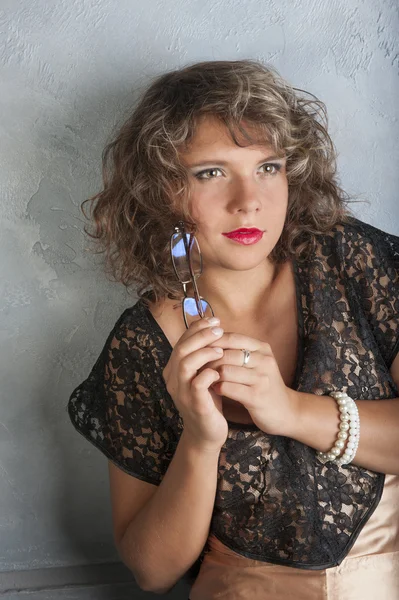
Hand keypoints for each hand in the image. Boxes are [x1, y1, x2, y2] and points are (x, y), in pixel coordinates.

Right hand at [162, 316, 228, 451]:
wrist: (207, 433)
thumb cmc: (208, 401)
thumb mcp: (203, 375)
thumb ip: (203, 356)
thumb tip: (214, 328)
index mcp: (174, 369)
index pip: (182, 340)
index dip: (197, 328)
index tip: (215, 320)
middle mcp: (173, 379)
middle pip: (182, 348)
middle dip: (201, 335)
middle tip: (219, 329)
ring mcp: (181, 391)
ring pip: (186, 363)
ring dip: (204, 352)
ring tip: (221, 349)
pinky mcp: (193, 403)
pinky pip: (197, 383)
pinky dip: (208, 374)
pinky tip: (220, 371)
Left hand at [206, 332, 298, 435]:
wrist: (285, 411)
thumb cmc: (263, 384)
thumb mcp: (255, 362)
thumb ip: (238, 350)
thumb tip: (210, 338)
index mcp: (262, 348)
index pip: (232, 337)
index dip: (212, 341)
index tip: (198, 348)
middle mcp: (264, 360)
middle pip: (227, 353)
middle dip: (208, 359)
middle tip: (196, 365)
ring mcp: (262, 378)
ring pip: (226, 370)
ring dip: (211, 375)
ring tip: (203, 378)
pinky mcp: (257, 396)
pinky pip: (230, 388)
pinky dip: (218, 388)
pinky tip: (214, 390)